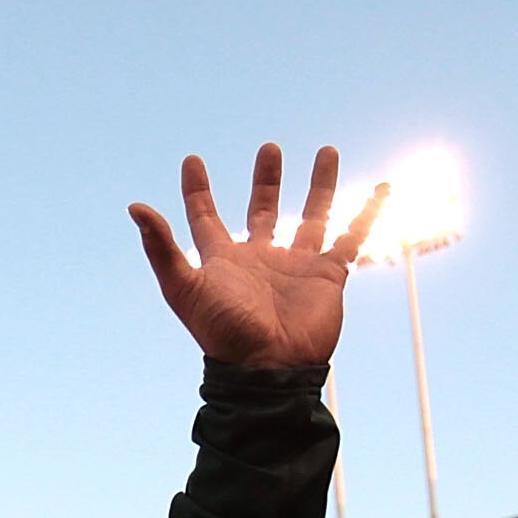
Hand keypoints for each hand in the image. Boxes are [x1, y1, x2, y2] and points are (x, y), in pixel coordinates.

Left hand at [131, 145, 385, 368]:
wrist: (269, 368)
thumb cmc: (223, 332)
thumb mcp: (184, 287)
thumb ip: (162, 247)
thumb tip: (135, 206)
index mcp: (224, 260)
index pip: (206, 217)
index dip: (196, 190)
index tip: (192, 161)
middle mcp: (261, 258)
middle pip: (263, 209)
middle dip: (266, 179)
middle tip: (269, 149)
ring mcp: (296, 265)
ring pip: (313, 215)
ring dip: (319, 184)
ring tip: (326, 150)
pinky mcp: (328, 275)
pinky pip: (351, 237)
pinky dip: (367, 213)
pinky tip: (382, 189)